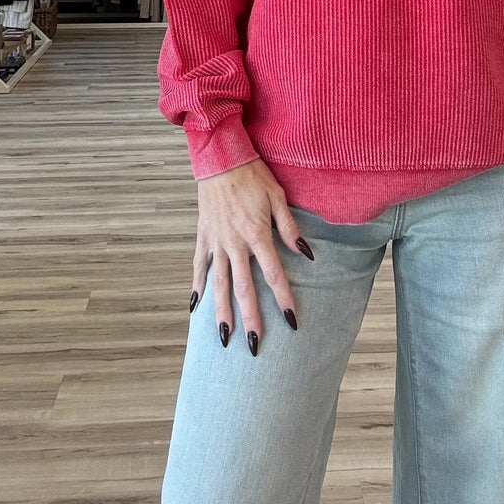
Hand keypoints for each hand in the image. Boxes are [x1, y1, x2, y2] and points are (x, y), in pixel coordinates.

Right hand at [192, 158, 312, 354]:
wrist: (219, 157)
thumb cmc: (252, 174)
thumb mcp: (278, 196)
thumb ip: (290, 228)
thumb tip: (307, 253)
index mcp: (256, 235)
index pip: (273, 275)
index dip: (283, 299)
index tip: (292, 321)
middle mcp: (234, 244)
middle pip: (244, 288)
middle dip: (251, 318)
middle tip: (255, 346)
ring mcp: (216, 242)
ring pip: (219, 284)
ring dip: (221, 312)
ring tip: (225, 337)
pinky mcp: (203, 236)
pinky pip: (199, 266)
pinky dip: (197, 286)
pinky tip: (196, 307)